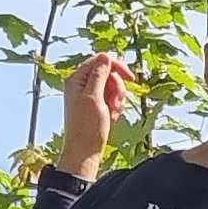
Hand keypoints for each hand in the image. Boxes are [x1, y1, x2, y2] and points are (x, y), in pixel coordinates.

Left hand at [57, 52, 134, 177]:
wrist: (85, 152)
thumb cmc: (87, 127)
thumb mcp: (94, 97)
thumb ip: (99, 75)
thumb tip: (105, 55)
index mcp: (76, 80)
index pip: (100, 60)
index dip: (116, 66)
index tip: (131, 77)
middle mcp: (81, 85)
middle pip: (108, 72)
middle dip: (117, 86)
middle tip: (117, 101)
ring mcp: (89, 96)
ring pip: (112, 85)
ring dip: (118, 97)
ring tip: (114, 112)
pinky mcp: (96, 106)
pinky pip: (112, 98)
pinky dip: (116, 106)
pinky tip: (113, 117)